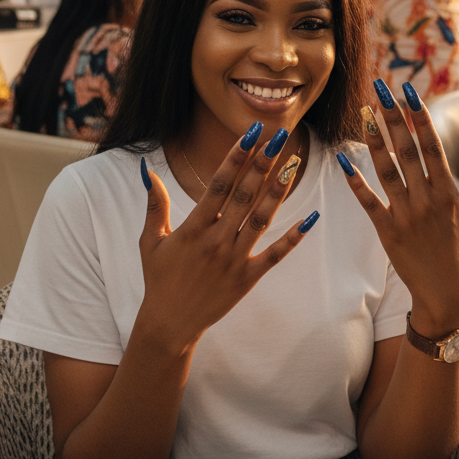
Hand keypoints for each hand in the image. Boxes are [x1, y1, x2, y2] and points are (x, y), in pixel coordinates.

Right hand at [136, 127, 311, 352]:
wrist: (170, 323)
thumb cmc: (159, 278)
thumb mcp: (151, 241)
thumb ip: (155, 205)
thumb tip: (148, 171)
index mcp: (193, 228)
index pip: (219, 184)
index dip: (236, 157)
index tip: (250, 134)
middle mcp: (216, 240)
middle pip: (243, 195)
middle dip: (262, 164)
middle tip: (278, 137)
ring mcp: (234, 259)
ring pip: (260, 219)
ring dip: (278, 192)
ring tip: (293, 165)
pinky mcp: (248, 278)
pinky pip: (275, 254)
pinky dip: (294, 237)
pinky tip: (310, 218)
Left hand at [338, 80, 458, 335]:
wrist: (446, 294)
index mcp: (449, 192)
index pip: (432, 145)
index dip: (420, 117)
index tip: (409, 93)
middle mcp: (427, 199)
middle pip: (407, 149)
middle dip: (394, 117)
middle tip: (381, 89)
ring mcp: (406, 214)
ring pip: (387, 170)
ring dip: (374, 140)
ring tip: (364, 113)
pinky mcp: (387, 231)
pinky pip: (368, 201)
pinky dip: (355, 181)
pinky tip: (343, 160)